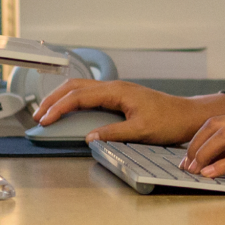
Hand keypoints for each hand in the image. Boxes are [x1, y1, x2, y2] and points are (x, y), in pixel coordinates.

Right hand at [32, 79, 223, 145]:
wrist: (187, 115)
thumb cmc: (170, 121)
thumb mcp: (141, 131)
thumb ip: (114, 133)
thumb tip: (89, 137)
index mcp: (117, 91)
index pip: (79, 96)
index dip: (59, 108)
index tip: (45, 120)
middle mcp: (115, 87)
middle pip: (75, 87)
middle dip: (53, 100)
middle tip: (38, 116)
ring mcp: (116, 91)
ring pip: (81, 88)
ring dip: (62, 99)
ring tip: (47, 113)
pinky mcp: (119, 97)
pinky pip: (90, 95)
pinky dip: (74, 101)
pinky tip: (69, 110)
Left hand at [181, 105, 224, 187]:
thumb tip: (213, 157)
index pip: (217, 122)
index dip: (197, 139)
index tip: (187, 157)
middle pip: (215, 127)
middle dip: (195, 147)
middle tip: (185, 165)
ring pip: (224, 139)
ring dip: (204, 156)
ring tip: (193, 171)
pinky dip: (221, 167)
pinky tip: (210, 175)